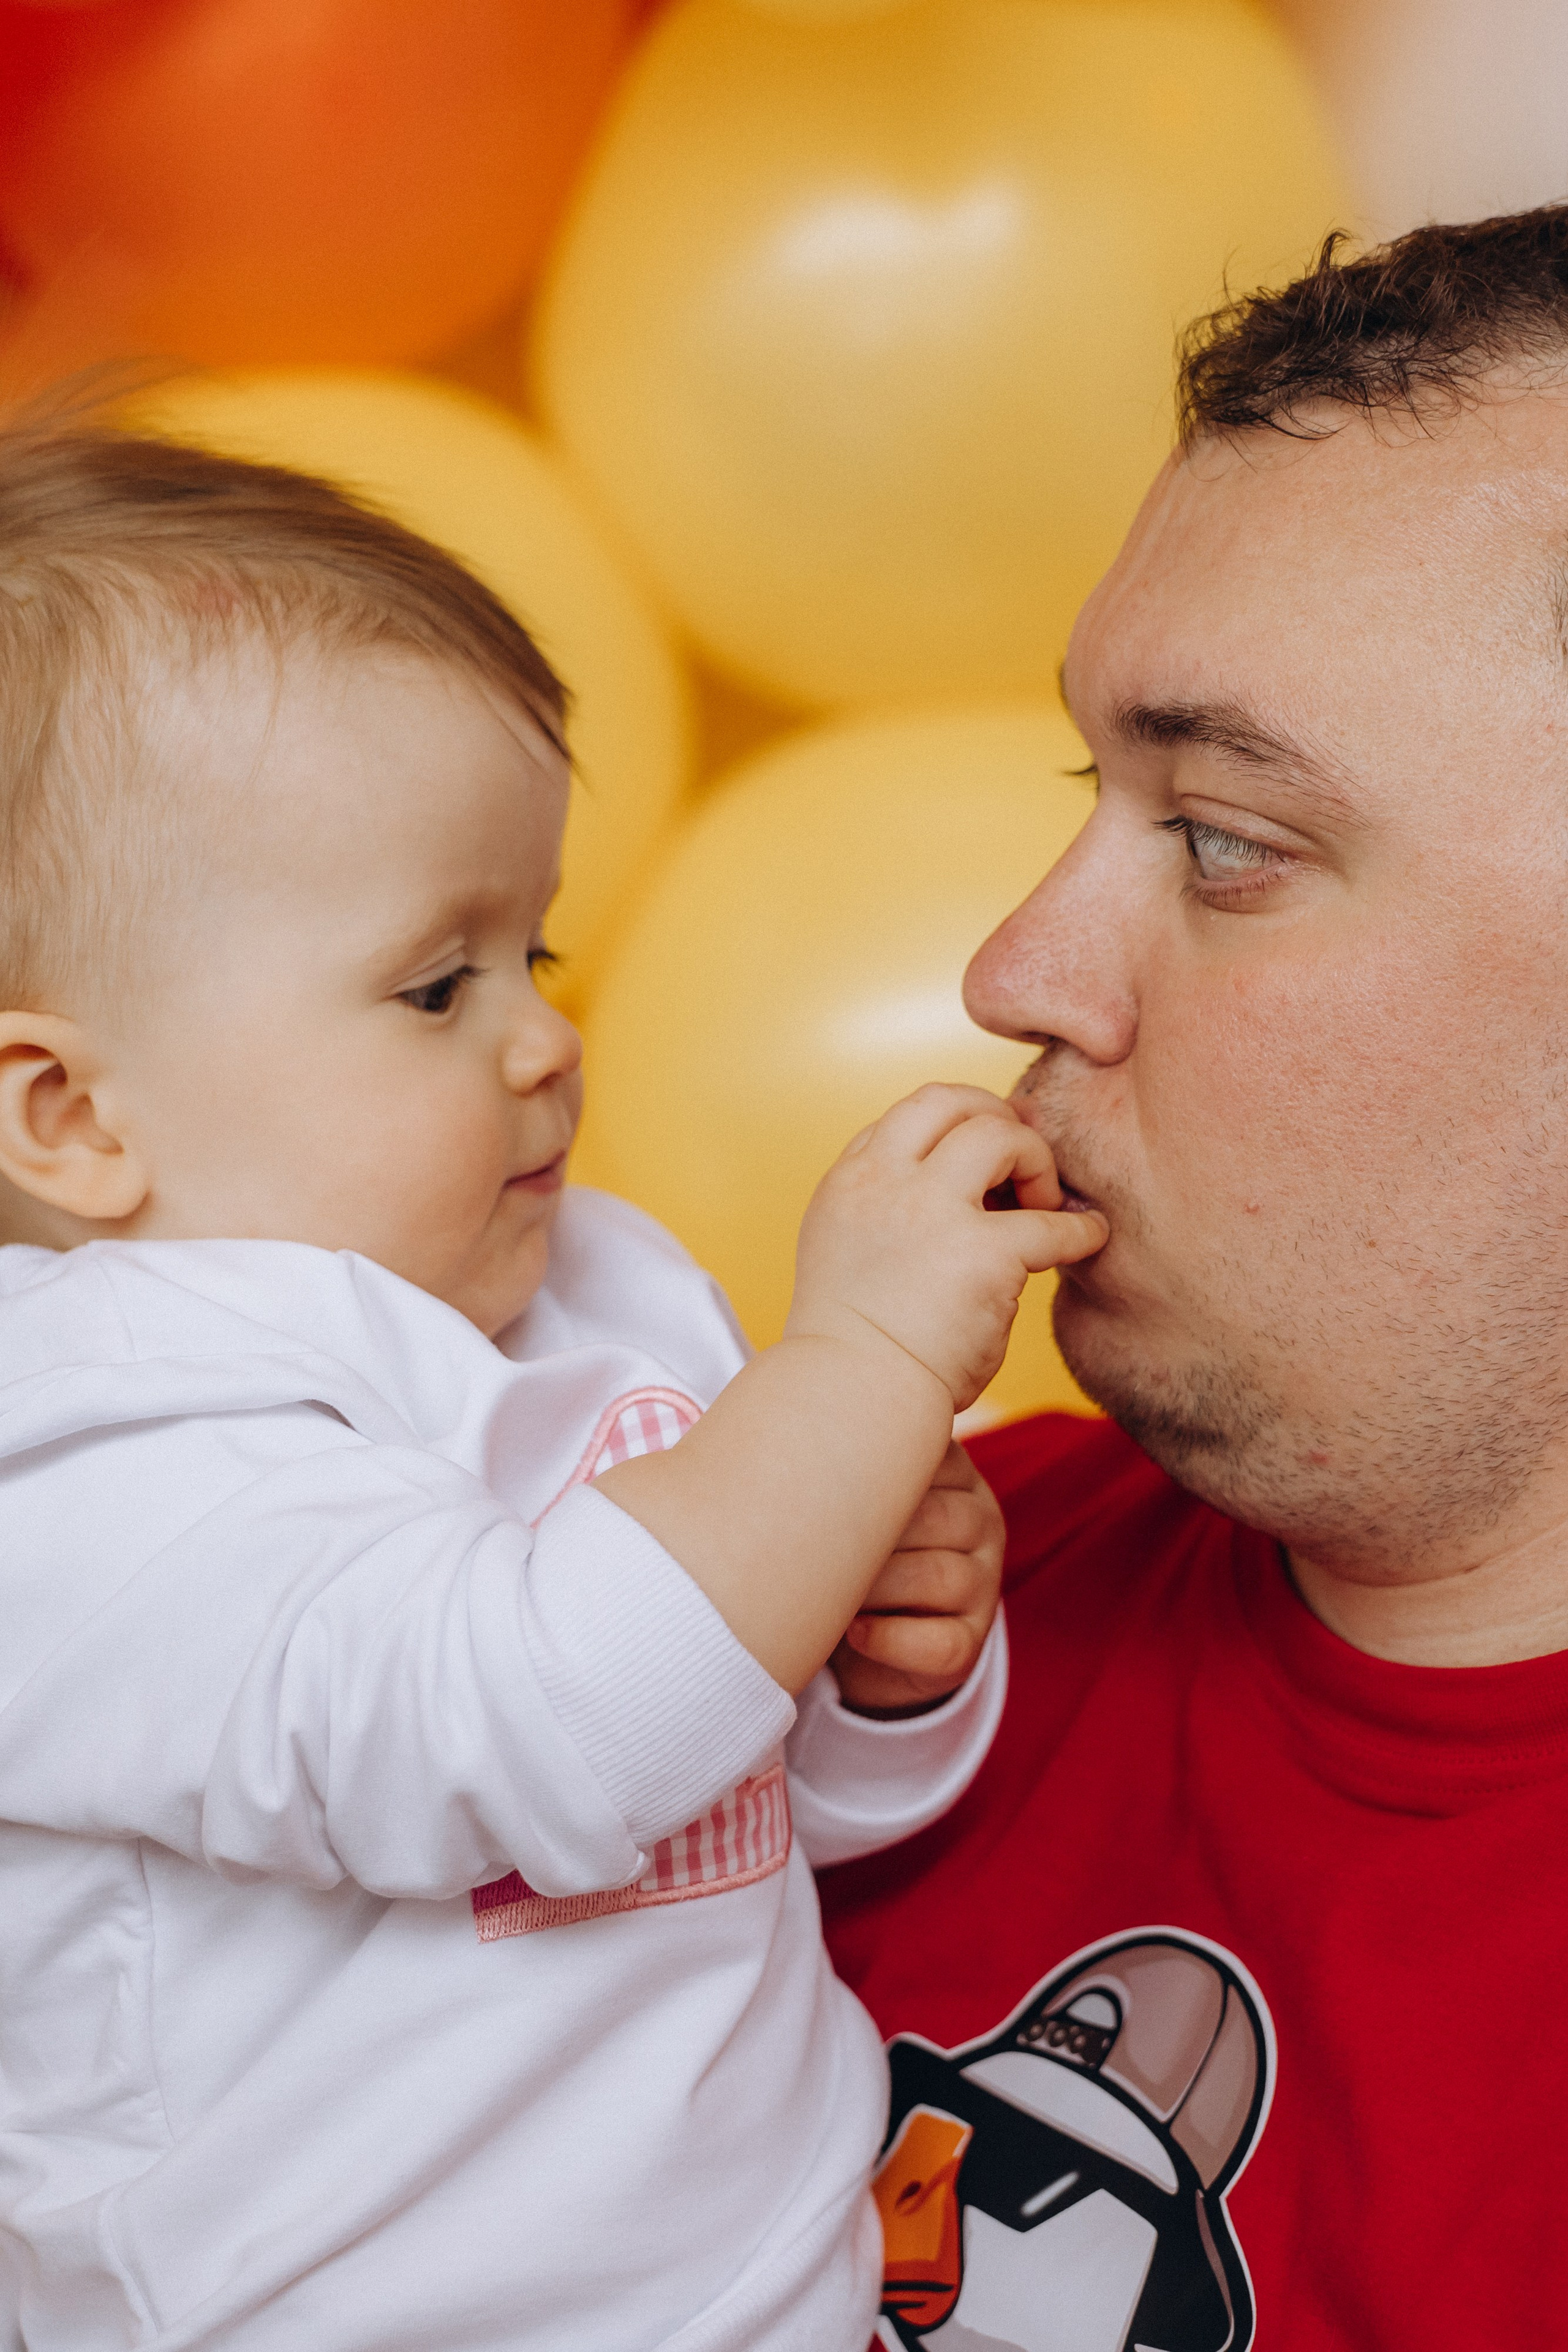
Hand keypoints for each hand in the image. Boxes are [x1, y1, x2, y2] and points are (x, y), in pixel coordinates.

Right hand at [788, 1083, 1107, 1412]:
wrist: (852, 1400)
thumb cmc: (853, 1349)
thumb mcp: (843, 1255)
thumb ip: (882, 1215)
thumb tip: (954, 1199)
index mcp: (847, 1183)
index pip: (901, 1121)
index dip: (947, 1133)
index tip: (976, 1164)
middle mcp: (883, 1181)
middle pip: (948, 1102)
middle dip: (995, 1119)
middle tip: (1023, 1158)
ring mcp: (931, 1211)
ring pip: (999, 1133)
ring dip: (1033, 1159)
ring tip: (1046, 1200)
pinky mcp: (983, 1254)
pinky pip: (1051, 1223)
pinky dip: (1079, 1229)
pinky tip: (1089, 1238)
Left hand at [830, 1440, 1004, 1715]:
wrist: (859, 1636)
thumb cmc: (843, 1549)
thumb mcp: (847, 1499)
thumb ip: (837, 1463)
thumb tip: (789, 1441)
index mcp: (953, 1474)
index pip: (926, 1457)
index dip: (861, 1479)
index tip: (810, 1494)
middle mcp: (979, 1522)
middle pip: (936, 1518)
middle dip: (868, 1537)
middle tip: (812, 1550)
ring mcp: (982, 1584)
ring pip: (943, 1577)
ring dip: (876, 1588)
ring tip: (830, 1593)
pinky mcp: (970, 1643)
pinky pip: (942, 1643)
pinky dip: (891, 1639)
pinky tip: (854, 1632)